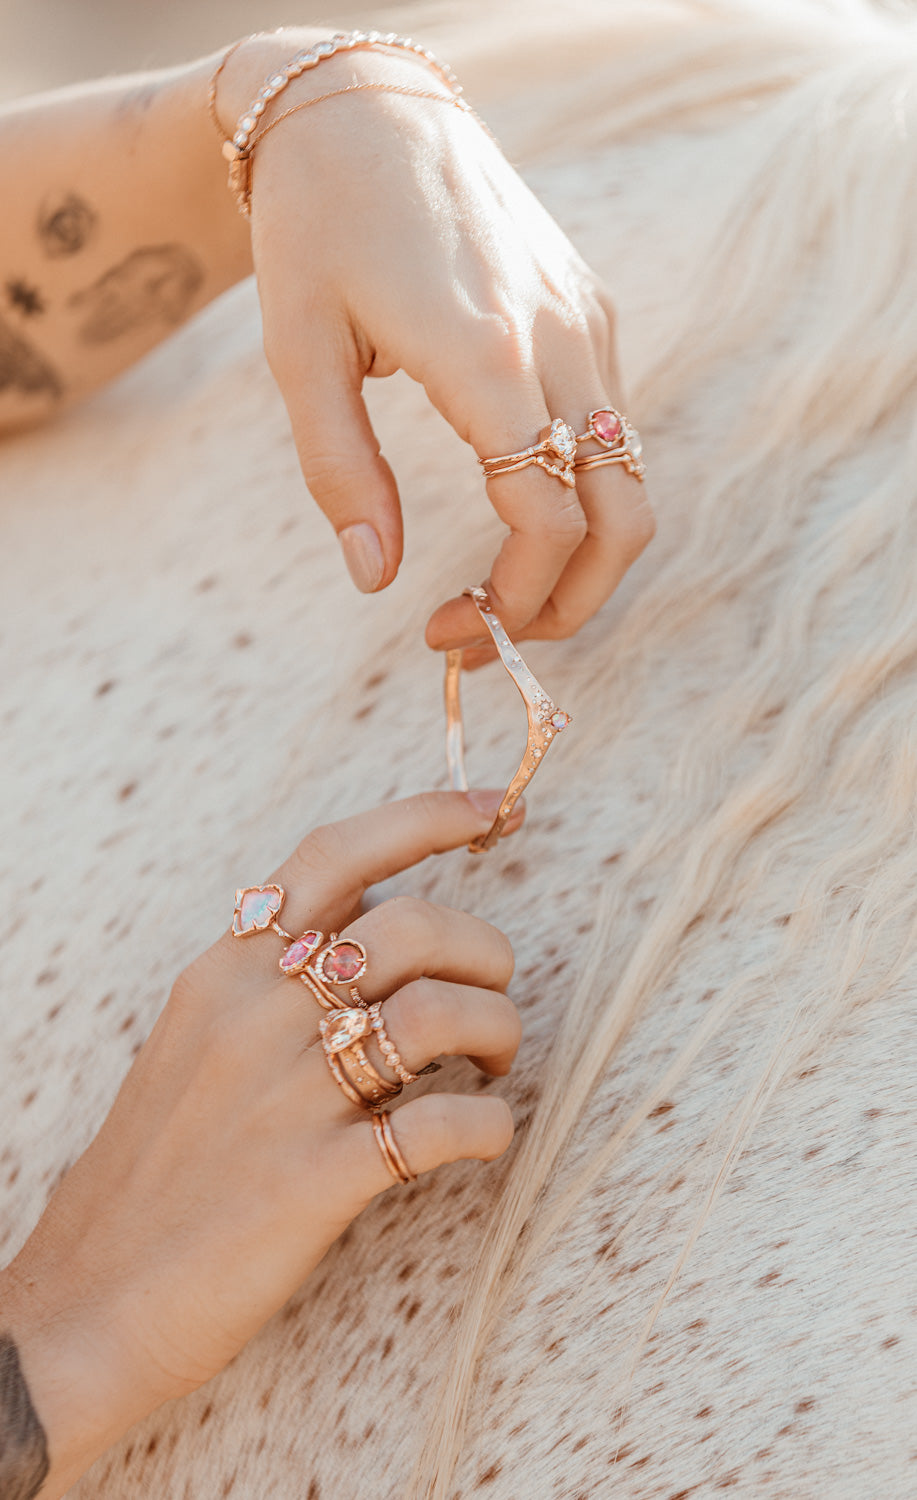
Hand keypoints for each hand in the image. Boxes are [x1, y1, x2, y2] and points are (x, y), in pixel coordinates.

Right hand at [0, 791, 520, 1498]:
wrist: (90, 1301)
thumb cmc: (158, 1169)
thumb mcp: (195, 1041)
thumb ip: (272, 979)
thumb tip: (375, 934)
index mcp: (225, 972)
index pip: (336, 856)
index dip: (428, 818)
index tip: (498, 810)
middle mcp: (256, 1016)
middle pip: (415, 926)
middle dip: (486, 952)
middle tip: (494, 996)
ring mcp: (287, 1098)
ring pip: (439, 1013)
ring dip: (498, 1031)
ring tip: (495, 1066)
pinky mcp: (315, 1182)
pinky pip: (443, 1125)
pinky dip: (490, 1125)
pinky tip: (484, 1137)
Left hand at [241, 40, 654, 652]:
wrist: (365, 109)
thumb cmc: (316, 230)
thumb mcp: (298, 354)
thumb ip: (341, 472)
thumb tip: (375, 580)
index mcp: (484, 356)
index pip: (547, 520)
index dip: (512, 602)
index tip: (446, 631)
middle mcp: (558, 341)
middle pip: (623, 518)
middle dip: (572, 605)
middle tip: (494, 637)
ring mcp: (585, 323)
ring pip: (631, 480)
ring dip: (582, 559)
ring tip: (507, 590)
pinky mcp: (590, 310)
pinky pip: (613, 428)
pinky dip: (582, 496)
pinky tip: (516, 507)